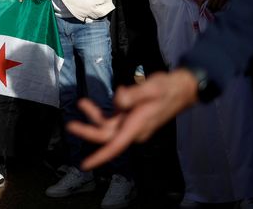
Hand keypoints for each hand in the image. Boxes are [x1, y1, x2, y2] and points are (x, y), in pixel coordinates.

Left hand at [66, 70, 198, 169]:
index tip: (85, 165)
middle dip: (88, 130)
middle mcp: (134, 129)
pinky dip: (104, 112)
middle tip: (70, 125)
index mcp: (138, 126)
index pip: (115, 145)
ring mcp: (132, 124)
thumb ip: (134, 94)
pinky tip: (107, 98)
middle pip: (106, 135)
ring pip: (108, 126)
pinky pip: (113, 119)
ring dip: (94, 116)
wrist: (182, 88)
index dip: (100, 156)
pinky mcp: (131, 117)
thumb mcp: (152, 87)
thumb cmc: (168, 88)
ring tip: (82, 103)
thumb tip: (117, 100)